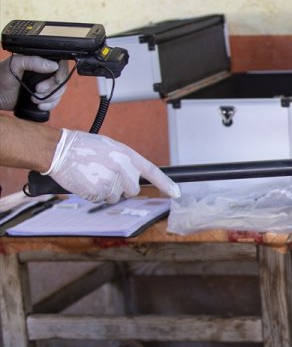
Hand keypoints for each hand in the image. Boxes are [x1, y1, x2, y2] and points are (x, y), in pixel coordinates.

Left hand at [0, 55, 69, 110]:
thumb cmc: (1, 77)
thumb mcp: (14, 64)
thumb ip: (33, 61)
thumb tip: (54, 66)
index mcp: (40, 62)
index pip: (61, 65)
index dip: (60, 75)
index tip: (52, 81)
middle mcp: (46, 73)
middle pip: (62, 81)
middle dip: (52, 88)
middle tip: (38, 90)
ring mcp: (46, 86)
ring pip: (60, 92)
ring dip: (50, 98)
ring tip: (34, 99)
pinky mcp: (44, 97)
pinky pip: (55, 102)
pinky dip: (50, 105)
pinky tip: (40, 105)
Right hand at [45, 129, 180, 202]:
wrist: (60, 150)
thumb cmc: (84, 147)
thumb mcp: (111, 147)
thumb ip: (125, 161)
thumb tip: (134, 176)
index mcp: (127, 155)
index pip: (153, 171)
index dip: (166, 184)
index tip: (176, 193)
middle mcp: (123, 169)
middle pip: (133, 190)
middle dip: (123, 188)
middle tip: (106, 175)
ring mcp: (111, 181)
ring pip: (116, 197)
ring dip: (106, 191)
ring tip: (93, 175)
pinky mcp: (98, 192)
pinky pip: (101, 200)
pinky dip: (94, 194)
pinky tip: (86, 181)